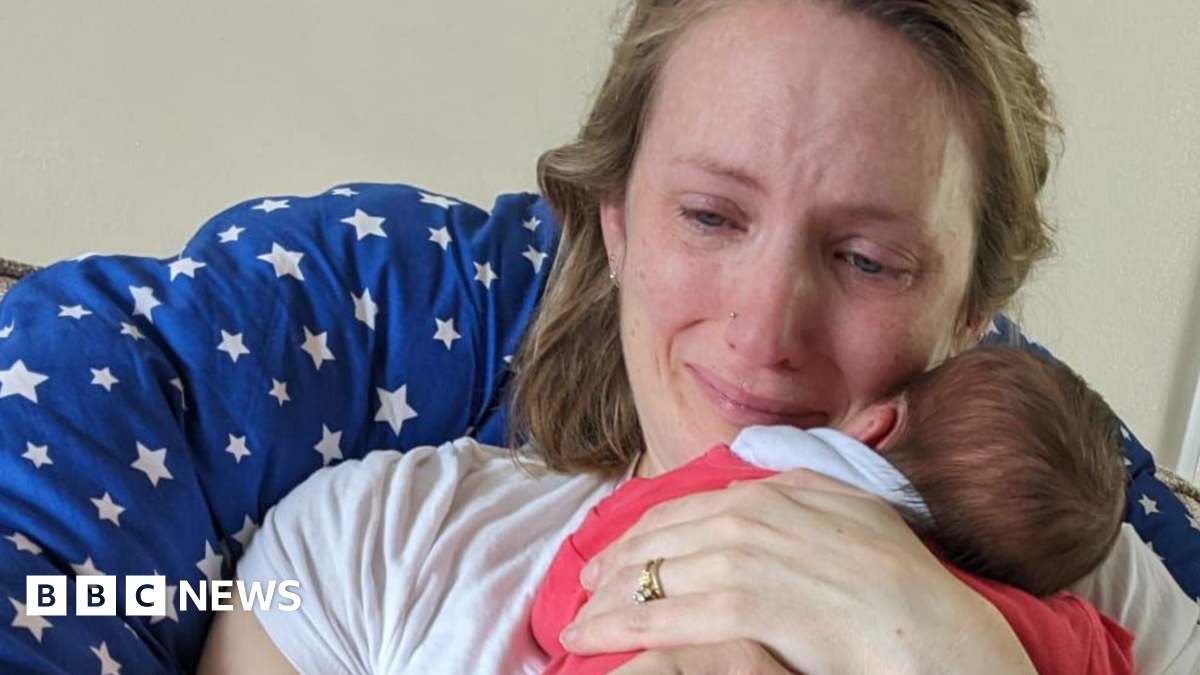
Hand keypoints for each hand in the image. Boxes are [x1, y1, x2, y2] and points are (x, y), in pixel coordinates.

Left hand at [558, 469, 1035, 674]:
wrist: (939, 633)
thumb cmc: (904, 585)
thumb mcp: (856, 513)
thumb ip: (805, 491)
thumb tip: (763, 480)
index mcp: (780, 492)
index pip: (688, 506)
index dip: (644, 533)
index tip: (617, 555)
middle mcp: (757, 516)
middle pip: (663, 537)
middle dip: (615, 565)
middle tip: (584, 590)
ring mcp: (753, 558)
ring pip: (657, 575)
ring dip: (609, 600)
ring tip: (580, 623)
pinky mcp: (752, 605)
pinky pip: (670, 616)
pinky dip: (626, 626)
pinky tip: (598, 640)